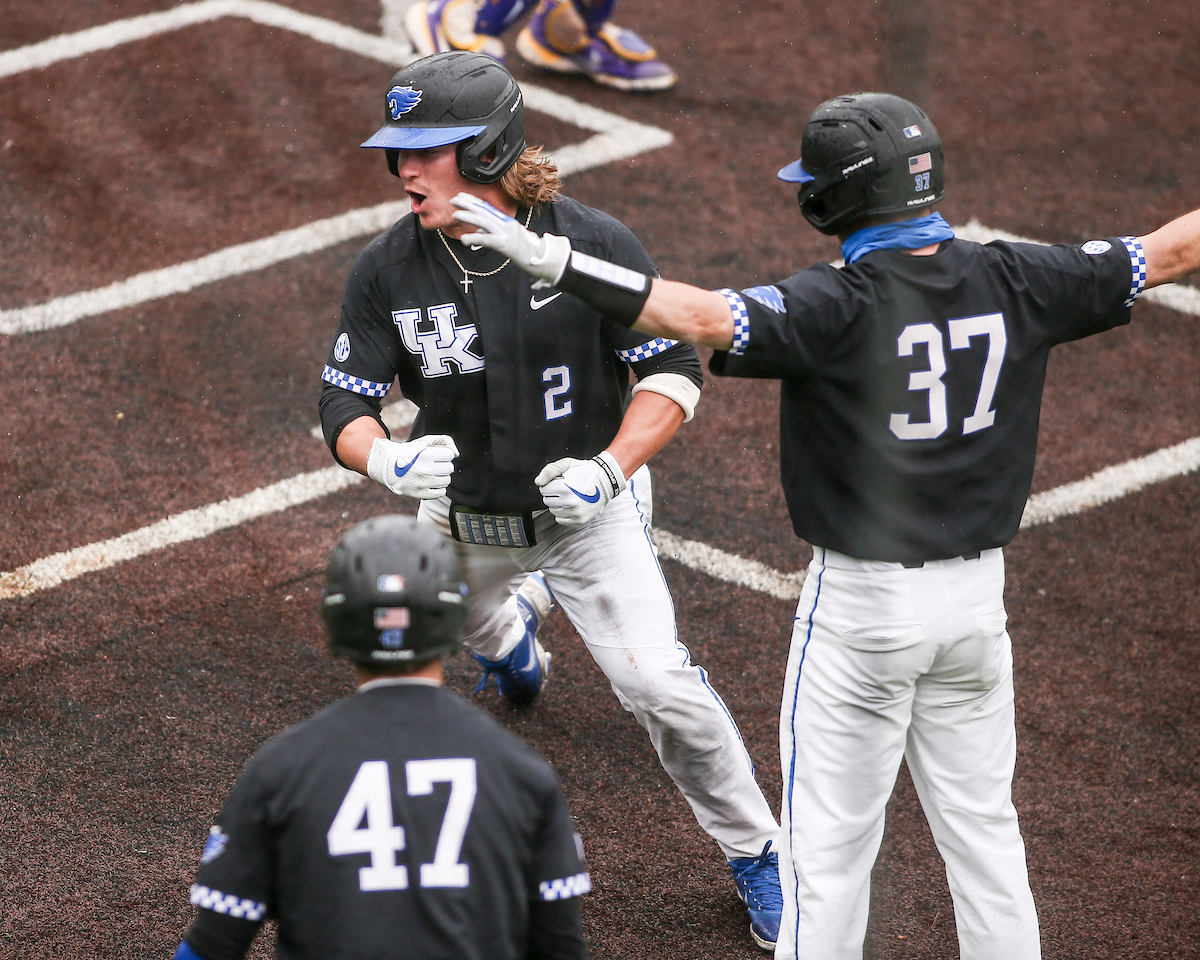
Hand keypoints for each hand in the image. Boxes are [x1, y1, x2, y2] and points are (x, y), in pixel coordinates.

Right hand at [366, 435, 457, 499]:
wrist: (387, 468)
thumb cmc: (409, 453)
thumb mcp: (424, 441)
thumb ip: (444, 441)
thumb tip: (456, 454)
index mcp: (425, 454)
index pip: (450, 454)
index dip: (443, 454)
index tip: (435, 455)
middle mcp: (424, 469)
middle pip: (449, 468)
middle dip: (443, 465)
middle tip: (433, 465)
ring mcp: (423, 483)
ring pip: (447, 480)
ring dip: (441, 476)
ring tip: (431, 473)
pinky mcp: (421, 494)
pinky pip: (441, 492)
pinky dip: (438, 488)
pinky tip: (430, 483)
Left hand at [451, 193, 571, 286]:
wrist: (543, 260)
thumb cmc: (526, 252)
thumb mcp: (509, 240)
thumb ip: (493, 235)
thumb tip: (478, 233)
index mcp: (507, 222)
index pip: (488, 208)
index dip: (474, 201)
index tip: (461, 196)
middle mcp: (507, 225)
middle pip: (485, 211)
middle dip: (468, 204)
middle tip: (453, 200)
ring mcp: (507, 234)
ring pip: (485, 222)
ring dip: (469, 217)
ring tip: (455, 214)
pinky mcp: (506, 246)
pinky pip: (488, 240)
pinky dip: (475, 238)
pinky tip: (464, 239)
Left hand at [535, 452, 626, 525]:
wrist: (605, 480)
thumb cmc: (585, 471)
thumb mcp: (567, 464)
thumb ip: (550, 470)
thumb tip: (538, 482)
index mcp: (565, 487)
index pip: (544, 489)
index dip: (550, 484)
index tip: (560, 481)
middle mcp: (569, 502)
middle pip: (547, 501)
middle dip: (553, 494)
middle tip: (565, 488)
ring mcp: (575, 513)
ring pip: (553, 511)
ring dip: (557, 504)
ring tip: (570, 496)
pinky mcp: (579, 520)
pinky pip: (560, 520)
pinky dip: (563, 513)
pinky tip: (571, 505)